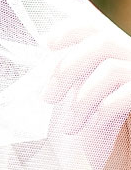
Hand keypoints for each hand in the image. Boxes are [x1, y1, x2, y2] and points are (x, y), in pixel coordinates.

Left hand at [43, 22, 130, 169]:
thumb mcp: (88, 105)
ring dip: (82, 98)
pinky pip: (127, 92)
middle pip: (100, 43)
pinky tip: (96, 124)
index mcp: (119, 56)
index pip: (95, 28)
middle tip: (48, 98)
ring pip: (110, 69)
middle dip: (67, 69)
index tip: (46, 44)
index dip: (69, 31)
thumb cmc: (115, 141)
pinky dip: (105, 108)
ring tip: (71, 126)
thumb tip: (47, 76)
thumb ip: (77, 84)